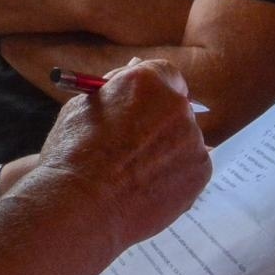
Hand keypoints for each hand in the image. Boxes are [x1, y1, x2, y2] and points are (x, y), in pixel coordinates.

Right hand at [35, 59, 210, 250]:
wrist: (82, 204)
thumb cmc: (73, 154)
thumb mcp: (84, 107)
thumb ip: (116, 88)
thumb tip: (133, 69)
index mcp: (146, 82)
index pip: (165, 73)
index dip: (153, 91)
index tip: (143, 106)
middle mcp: (176, 105)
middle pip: (177, 106)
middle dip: (160, 122)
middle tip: (135, 144)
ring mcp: (192, 140)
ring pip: (183, 140)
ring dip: (166, 151)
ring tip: (133, 174)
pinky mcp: (200, 172)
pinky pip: (190, 168)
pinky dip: (173, 176)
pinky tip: (145, 188)